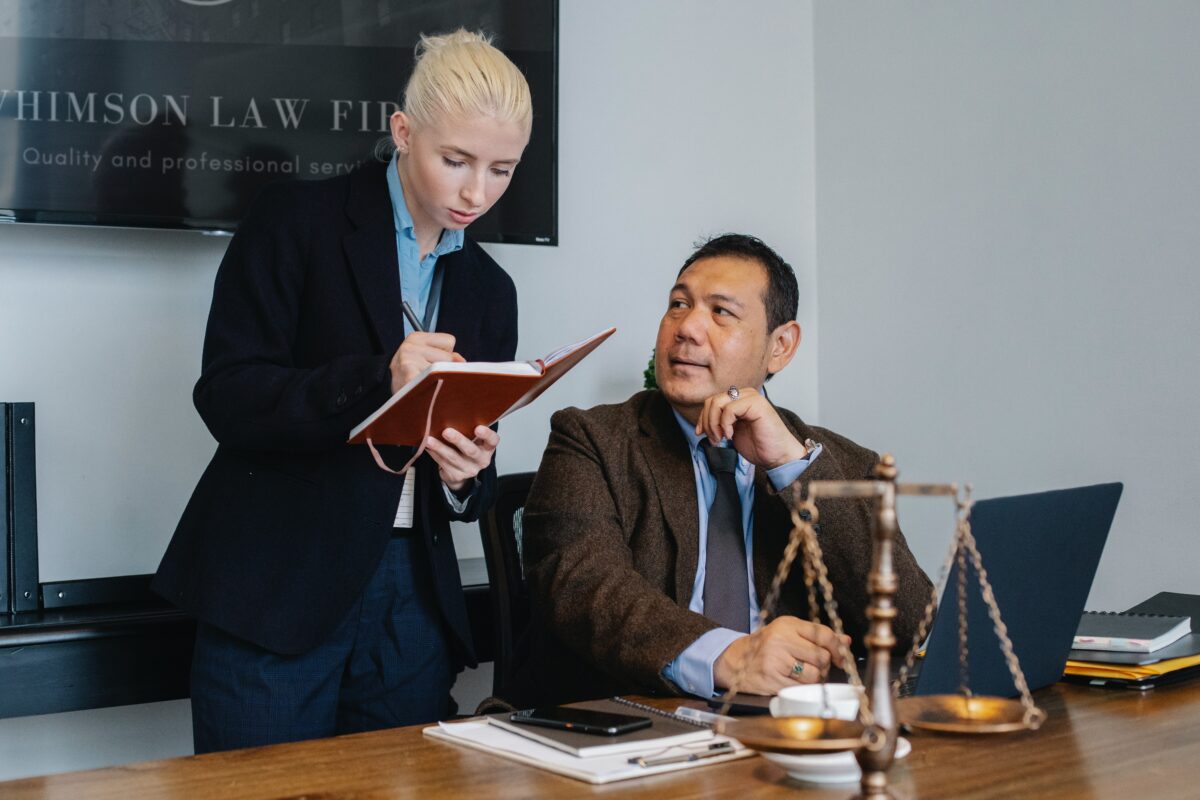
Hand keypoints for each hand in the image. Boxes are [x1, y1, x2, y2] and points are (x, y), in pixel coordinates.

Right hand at [389, 332, 464, 392]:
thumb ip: (446, 355)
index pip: (449, 341)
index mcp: (416, 337)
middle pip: (448, 357)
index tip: (432, 361)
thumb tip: (461, 362)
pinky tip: (424, 389)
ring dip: (438, 379)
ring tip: (424, 382)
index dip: (446, 354)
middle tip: (426, 375)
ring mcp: (409, 360)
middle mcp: (411, 346)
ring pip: (443, 370)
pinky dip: (433, 388)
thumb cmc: (411, 373)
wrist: (384, 391)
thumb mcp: (425, 357)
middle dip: (443, 368)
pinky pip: (434, 380)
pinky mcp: (409, 375)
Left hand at [423, 425, 498, 491]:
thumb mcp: (474, 439)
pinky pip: (443, 463)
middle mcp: (481, 460)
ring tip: (429, 440)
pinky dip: (434, 453)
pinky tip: (427, 446)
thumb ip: (469, 428)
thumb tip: (451, 411)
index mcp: (488, 448)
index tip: (478, 428)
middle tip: (446, 432)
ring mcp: (469, 470)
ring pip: (453, 458)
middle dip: (458, 440)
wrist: (464, 470)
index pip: (492, 440)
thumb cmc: (468, 447)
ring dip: (440, 448)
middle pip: (471, 451)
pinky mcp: (456, 475)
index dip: (487, 435)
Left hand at [695, 387, 808, 469]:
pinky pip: (729, 409)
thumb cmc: (759, 446)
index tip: (701, 434)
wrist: (778, 456)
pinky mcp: (756, 404)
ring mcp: (751, 397)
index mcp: (739, 399)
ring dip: (714, 424)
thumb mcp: (732, 432)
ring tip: (720, 439)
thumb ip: (720, 423)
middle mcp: (745, 394)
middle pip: (712, 401)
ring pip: (717, 403)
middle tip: (714, 440)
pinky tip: (731, 436)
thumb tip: (701, 424)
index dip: (703, 418)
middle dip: (707, 422)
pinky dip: (725, 424)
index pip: (711, 401)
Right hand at [712, 616, 850, 694]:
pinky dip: (802, 687)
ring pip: (815, 675)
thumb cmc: (766, 645)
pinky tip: (792, 680)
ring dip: (814, 678)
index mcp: (787, 625)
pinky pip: (802, 688)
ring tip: (802, 673)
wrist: (735, 660)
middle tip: (814, 664)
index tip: (841, 657)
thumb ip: (817, 636)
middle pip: (822, 657)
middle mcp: (781, 640)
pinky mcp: (773, 679)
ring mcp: (776, 661)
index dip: (838, 648)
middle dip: (824, 665)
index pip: (823, 634)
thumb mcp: (789, 632)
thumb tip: (845, 641)